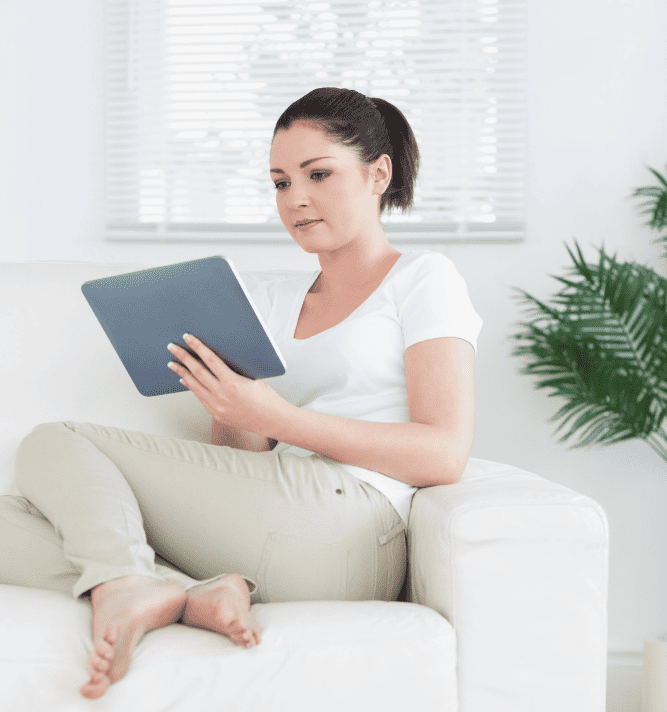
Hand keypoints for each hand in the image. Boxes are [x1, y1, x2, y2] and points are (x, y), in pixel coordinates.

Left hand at [167, 333, 284, 436]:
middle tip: (172, 347)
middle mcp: (221, 394)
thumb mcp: (252, 377)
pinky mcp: (216, 414)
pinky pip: (200, 398)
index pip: (210, 359)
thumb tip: (218, 360)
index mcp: (232, 382)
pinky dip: (191, 387)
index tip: (187, 338)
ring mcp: (217, 406)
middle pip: (197, 371)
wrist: (272, 420)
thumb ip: (234, 370)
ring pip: (194, 386)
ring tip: (172, 364)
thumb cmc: (266, 398)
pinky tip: (186, 381)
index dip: (197, 347)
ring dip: (182, 373)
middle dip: (183, 358)